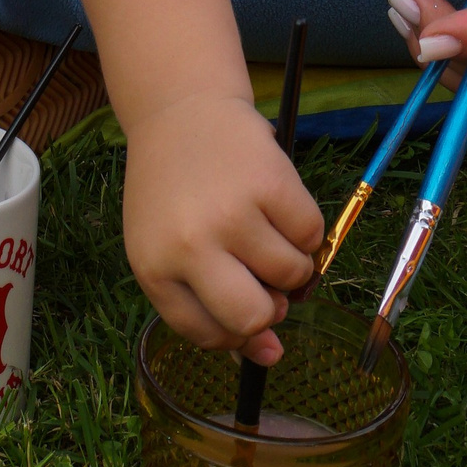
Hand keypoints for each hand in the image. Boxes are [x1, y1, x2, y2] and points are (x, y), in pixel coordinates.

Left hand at [121, 89, 324, 362]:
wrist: (181, 110)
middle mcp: (189, 244)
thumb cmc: (174, 190)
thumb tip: (272, 357)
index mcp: (154, 267)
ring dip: (290, 264)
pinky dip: (305, 230)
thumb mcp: (168, 248)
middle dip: (270, 308)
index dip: (234, 332)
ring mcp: (232, 212)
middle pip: (252, 316)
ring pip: (291, 277)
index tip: (244, 313)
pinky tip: (277, 205)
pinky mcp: (271, 182)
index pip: (206, 333)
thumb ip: (208, 306)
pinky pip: (313, 235)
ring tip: (264, 230)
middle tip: (264, 280)